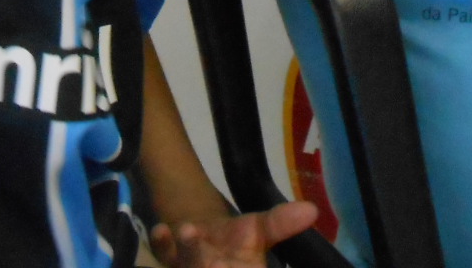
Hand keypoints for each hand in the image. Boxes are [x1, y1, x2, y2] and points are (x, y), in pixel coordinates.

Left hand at [149, 200, 317, 267]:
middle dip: (209, 267)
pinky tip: (160, 230)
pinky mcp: (168, 259)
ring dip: (187, 251)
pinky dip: (162, 242)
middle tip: (213, 258)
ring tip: (188, 230)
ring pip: (187, 265)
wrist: (205, 236)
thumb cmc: (237, 242)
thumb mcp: (261, 229)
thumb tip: (311, 210)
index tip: (231, 264)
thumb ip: (281, 222)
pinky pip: (162, 253)